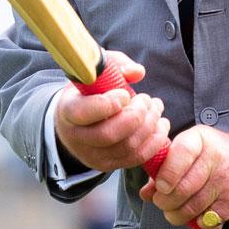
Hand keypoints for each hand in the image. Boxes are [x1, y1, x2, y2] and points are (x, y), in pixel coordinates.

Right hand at [53, 50, 169, 173]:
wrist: (76, 120)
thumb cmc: (87, 91)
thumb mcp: (95, 72)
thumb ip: (116, 64)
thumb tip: (137, 72)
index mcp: (68, 111)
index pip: (84, 112)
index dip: (108, 104)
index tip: (125, 94)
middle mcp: (77, 137)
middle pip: (109, 134)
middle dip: (136, 116)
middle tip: (146, 99)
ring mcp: (92, 155)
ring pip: (127, 147)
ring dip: (150, 126)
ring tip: (156, 108)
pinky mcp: (108, 164)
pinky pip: (136, 158)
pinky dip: (154, 141)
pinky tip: (160, 124)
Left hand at [140, 128, 228, 228]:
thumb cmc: (220, 154)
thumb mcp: (195, 149)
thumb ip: (168, 167)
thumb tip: (146, 193)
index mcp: (201, 139)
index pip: (180, 153)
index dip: (166, 174)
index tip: (160, 187)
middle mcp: (215, 158)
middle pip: (182, 188)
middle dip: (165, 201)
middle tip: (163, 203)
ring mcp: (226, 182)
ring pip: (192, 207)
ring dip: (177, 215)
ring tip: (174, 212)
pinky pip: (207, 219)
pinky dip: (198, 223)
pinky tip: (197, 217)